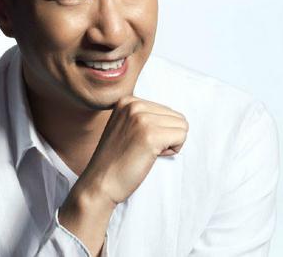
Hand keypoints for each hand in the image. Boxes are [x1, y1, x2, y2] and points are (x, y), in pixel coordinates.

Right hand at [58, 96, 187, 255]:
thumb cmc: (116, 159)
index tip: (138, 141)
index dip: (158, 130)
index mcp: (127, 100)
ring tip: (146, 152)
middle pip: (176, 117)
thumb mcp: (125, 125)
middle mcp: (133, 104)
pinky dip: (173, 150)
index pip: (166, 110)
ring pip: (181, 126)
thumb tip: (175, 116)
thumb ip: (143, 115)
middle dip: (166, 136)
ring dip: (170, 143)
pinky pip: (182, 136)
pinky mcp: (150, 135)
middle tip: (143, 149)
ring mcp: (141, 119)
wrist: (101, 181)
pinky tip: (152, 156)